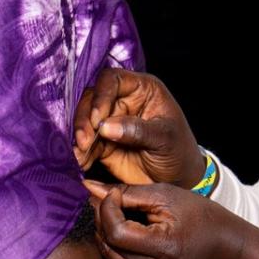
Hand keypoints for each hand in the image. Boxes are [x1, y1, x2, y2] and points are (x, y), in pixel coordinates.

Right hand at [73, 69, 204, 187]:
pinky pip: (86, 144)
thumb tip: (105, 127)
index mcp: (141, 89)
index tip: (97, 118)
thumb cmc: (178, 151)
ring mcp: (111, 121)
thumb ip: (137, 130)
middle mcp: (123, 100)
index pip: (113, 80)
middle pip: (92, 99)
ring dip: (80, 138)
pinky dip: (81, 153)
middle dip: (85, 120)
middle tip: (84, 141)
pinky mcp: (103, 143)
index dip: (101, 96)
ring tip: (80, 155)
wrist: (177, 179)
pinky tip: (81, 162)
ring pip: (85, 121)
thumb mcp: (164, 138)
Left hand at [84, 180, 258, 258]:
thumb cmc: (201, 216)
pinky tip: (126, 229)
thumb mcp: (167, 196)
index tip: (112, 193)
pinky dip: (117, 245)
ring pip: (110, 256)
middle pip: (108, 246)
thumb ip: (129, 193)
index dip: (107, 209)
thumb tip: (92, 188)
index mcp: (163, 249)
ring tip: (115, 211)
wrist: (225, 248)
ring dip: (106, 232)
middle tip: (107, 199)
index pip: (116, 233)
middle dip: (102, 219)